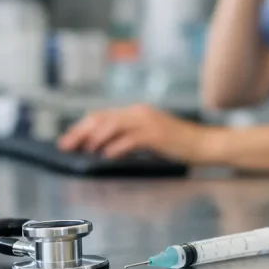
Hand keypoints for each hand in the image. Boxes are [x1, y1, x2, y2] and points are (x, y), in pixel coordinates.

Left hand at [56, 104, 219, 163]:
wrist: (203, 144)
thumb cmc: (177, 145)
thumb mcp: (147, 138)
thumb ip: (127, 138)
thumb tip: (101, 148)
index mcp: (135, 112)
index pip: (101, 116)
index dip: (80, 127)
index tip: (66, 141)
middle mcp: (138, 113)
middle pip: (102, 118)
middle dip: (80, 132)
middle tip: (65, 146)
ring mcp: (148, 122)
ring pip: (113, 125)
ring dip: (96, 138)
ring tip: (86, 150)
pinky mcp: (156, 135)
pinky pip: (131, 139)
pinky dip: (116, 147)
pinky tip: (107, 155)